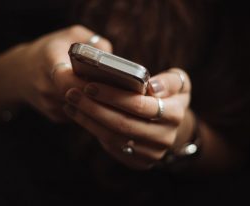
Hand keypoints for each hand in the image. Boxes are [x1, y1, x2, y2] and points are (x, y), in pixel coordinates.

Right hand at [0, 25, 111, 120]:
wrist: (19, 73)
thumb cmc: (50, 50)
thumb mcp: (70, 35)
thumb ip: (93, 42)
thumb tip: (113, 58)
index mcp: (48, 62)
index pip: (66, 79)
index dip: (86, 83)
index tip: (102, 79)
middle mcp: (46, 86)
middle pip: (78, 96)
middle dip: (98, 93)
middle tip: (117, 88)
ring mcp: (49, 105)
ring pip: (81, 108)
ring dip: (96, 102)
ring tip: (112, 93)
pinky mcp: (55, 116)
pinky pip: (79, 114)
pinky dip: (89, 107)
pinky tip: (97, 98)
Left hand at [63, 68, 192, 169]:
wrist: (169, 125)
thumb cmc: (168, 96)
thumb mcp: (178, 82)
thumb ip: (169, 81)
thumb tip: (152, 87)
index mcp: (175, 114)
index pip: (139, 105)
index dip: (112, 96)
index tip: (89, 85)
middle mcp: (165, 137)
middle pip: (122, 124)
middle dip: (93, 108)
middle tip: (72, 93)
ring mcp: (151, 153)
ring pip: (113, 137)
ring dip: (88, 119)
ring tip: (71, 103)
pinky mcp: (139, 162)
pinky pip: (111, 147)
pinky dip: (92, 129)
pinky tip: (79, 115)